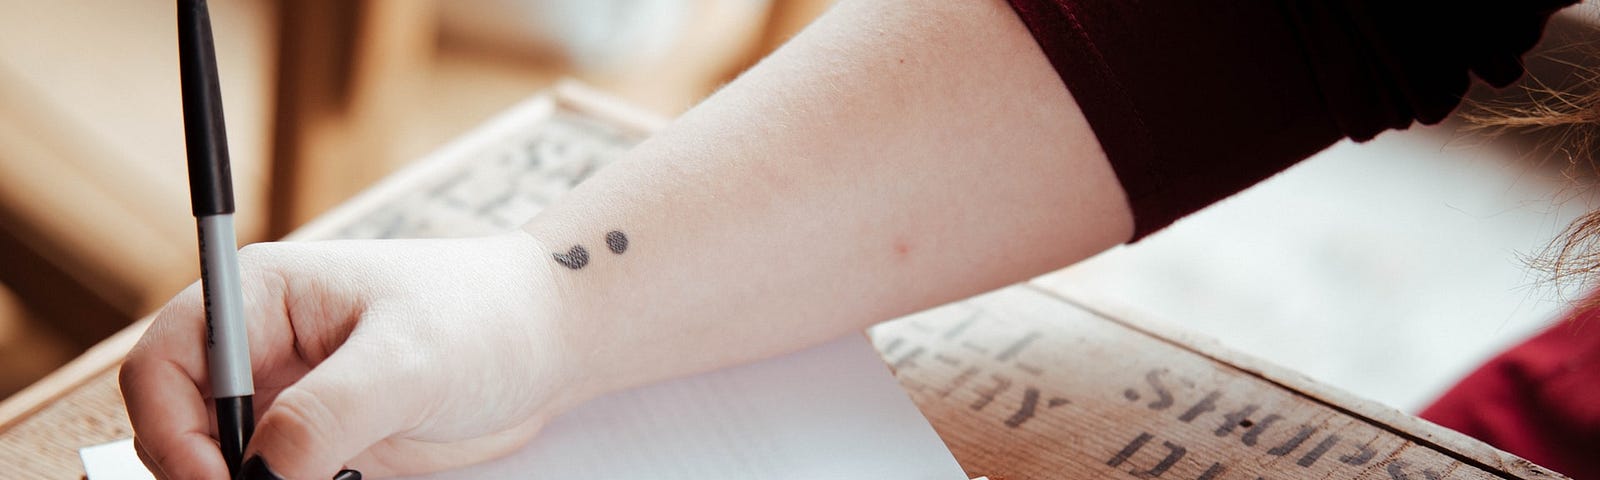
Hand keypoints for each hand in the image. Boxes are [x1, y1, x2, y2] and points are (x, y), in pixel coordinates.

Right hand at [120, 232, 584, 478]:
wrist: (552, 342)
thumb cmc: (487, 318)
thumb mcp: (408, 361)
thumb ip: (328, 413)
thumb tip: (260, 473)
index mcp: (260, 297)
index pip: (163, 366)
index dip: (172, 430)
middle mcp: (261, 348)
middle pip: (179, 426)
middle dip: (203, 472)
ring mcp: (289, 399)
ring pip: (223, 466)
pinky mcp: (322, 444)